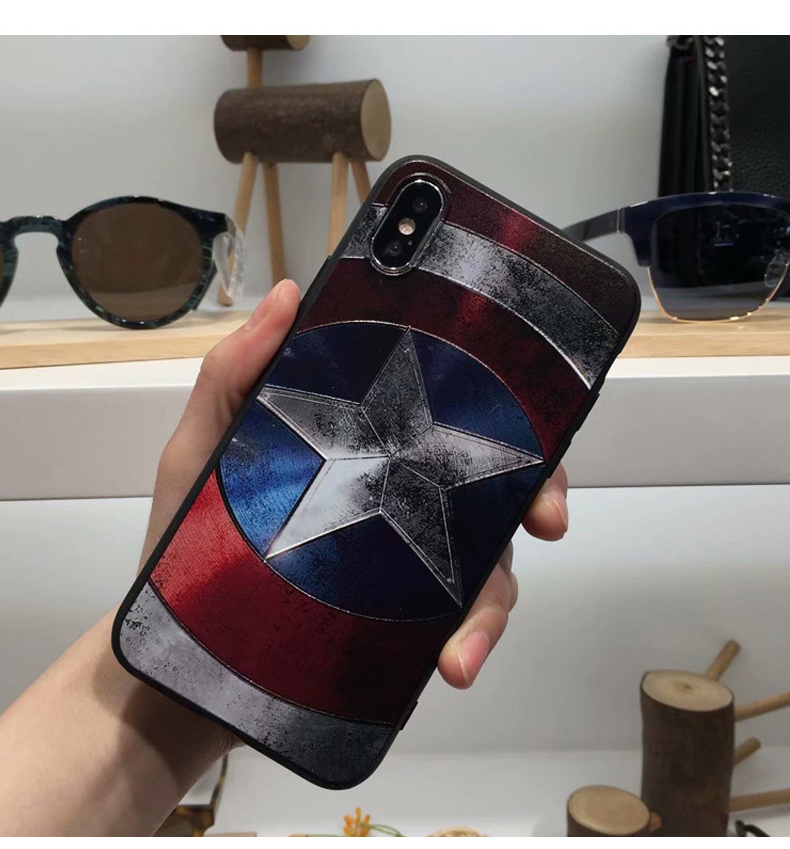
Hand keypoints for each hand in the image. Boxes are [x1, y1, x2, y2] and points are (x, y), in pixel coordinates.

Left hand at [146, 280, 568, 691]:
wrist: (177, 653)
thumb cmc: (188, 537)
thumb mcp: (203, 448)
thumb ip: (234, 375)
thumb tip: (290, 294)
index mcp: (370, 445)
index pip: (448, 411)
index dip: (502, 408)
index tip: (531, 419)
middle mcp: (402, 496)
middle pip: (494, 484)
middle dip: (539, 494)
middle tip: (546, 519)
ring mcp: (407, 562)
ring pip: (488, 565)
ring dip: (494, 602)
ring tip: (466, 645)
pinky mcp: (403, 621)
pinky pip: (457, 624)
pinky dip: (469, 642)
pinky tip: (454, 662)